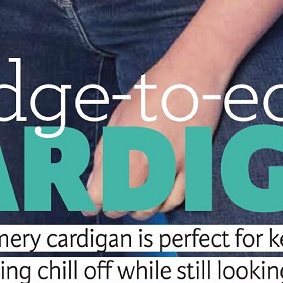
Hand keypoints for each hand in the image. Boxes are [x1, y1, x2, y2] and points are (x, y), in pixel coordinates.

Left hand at [82, 49, 232, 220]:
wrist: (193, 73)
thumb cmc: (153, 89)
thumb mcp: (119, 115)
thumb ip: (106, 151)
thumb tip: (96, 181)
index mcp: (122, 143)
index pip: (100, 192)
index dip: (91, 203)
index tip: (89, 206)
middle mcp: (145, 158)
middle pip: (123, 204)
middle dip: (113, 207)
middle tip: (111, 202)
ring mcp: (170, 163)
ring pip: (150, 208)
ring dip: (138, 209)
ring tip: (133, 202)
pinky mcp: (193, 164)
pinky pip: (176, 199)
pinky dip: (164, 204)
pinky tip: (158, 196)